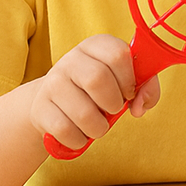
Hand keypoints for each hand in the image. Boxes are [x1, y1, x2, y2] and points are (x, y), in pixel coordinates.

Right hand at [28, 34, 159, 149]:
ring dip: (99, 127)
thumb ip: (146, 88)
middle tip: (113, 109)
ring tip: (98, 125)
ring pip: (83, 112)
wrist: (55, 103)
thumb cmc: (100, 91)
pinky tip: (80, 133)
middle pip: (98, 79)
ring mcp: (52, 82)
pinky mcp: (39, 108)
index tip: (129, 92)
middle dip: (113, 103)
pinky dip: (79, 139)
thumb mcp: (125, 82)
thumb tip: (140, 107)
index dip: (129, 78)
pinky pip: (65, 130)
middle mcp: (71, 59)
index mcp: (96, 46)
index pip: (118, 54)